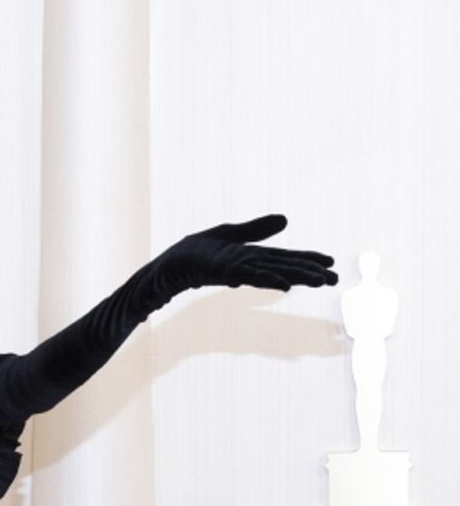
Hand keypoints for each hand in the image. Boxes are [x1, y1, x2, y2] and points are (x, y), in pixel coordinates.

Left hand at [143, 214, 336, 303]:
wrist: (170, 264)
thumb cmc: (197, 252)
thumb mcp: (231, 234)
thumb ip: (257, 229)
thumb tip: (286, 220)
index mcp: (253, 256)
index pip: (286, 258)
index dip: (308, 260)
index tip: (331, 264)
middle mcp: (250, 265)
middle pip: (286, 267)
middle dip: (311, 273)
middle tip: (336, 280)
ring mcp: (238, 270)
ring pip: (275, 273)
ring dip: (298, 277)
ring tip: (321, 281)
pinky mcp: (225, 272)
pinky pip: (251, 276)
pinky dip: (269, 280)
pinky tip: (286, 284)